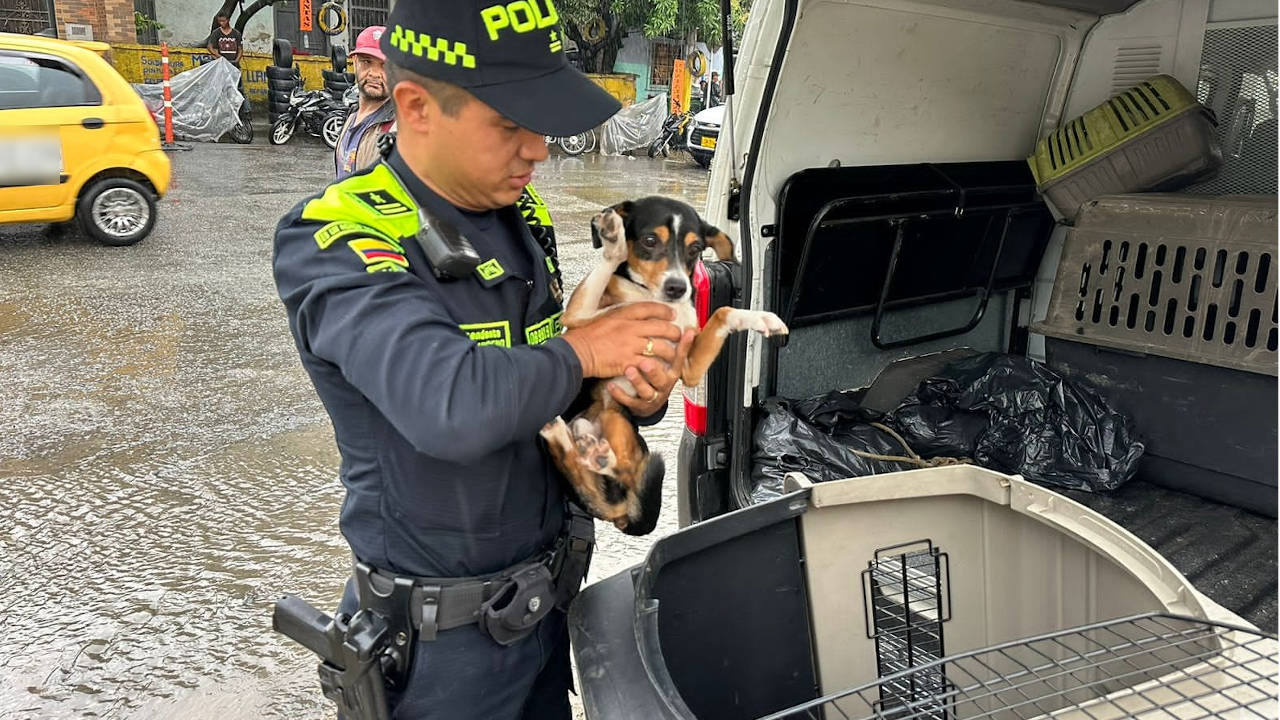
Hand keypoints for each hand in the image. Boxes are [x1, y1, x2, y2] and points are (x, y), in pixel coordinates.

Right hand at [561, 302, 682, 378]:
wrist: (576, 352)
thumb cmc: (584, 336)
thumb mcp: (602, 317)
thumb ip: (618, 315)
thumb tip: (627, 313)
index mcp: (623, 315)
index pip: (649, 308)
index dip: (664, 310)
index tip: (671, 313)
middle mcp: (630, 329)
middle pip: (661, 327)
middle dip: (673, 331)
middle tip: (677, 334)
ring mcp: (631, 346)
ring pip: (660, 347)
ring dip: (670, 352)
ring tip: (672, 354)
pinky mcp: (628, 362)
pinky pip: (649, 364)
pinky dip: (657, 366)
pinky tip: (660, 367)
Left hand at [609, 329, 694, 415]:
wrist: (643, 400)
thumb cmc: (651, 375)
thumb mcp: (662, 360)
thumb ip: (665, 342)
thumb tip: (669, 315)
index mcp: (671, 370)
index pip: (679, 357)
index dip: (684, 346)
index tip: (687, 334)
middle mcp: (663, 383)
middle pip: (662, 377)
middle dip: (654, 370)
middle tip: (646, 362)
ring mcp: (651, 395)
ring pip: (646, 390)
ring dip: (637, 380)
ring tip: (629, 370)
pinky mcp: (637, 404)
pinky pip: (628, 400)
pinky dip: (619, 393)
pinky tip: (611, 385)